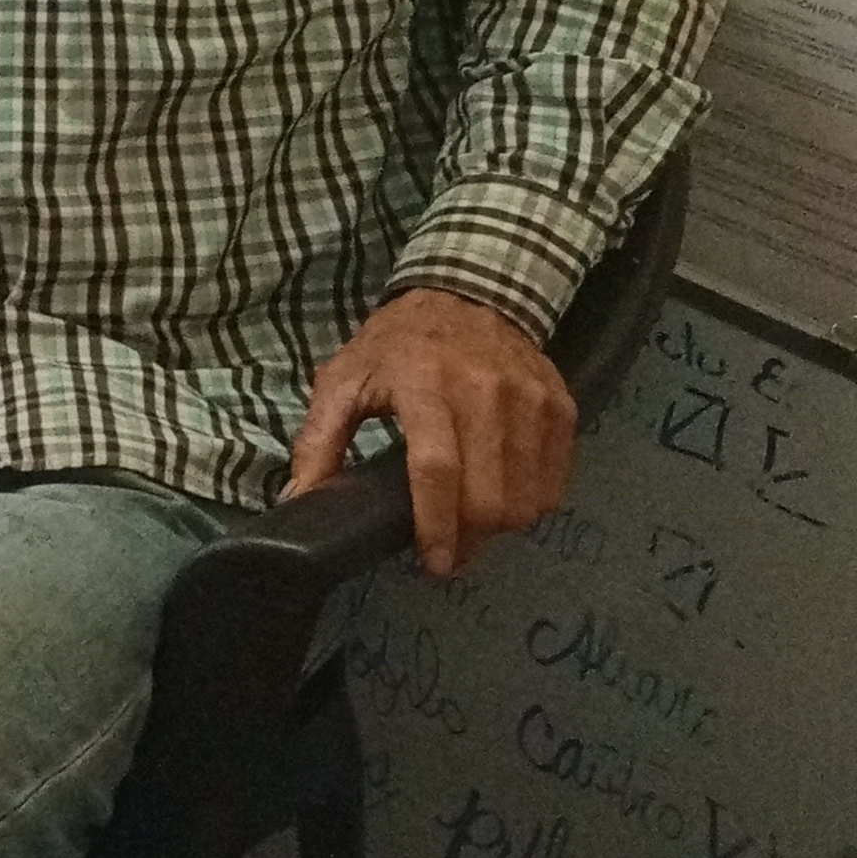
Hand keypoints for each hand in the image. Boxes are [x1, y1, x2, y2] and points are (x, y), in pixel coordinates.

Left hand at [284, 286, 575, 577]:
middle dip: (469, 539)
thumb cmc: (396, 344)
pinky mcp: (560, 406)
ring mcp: (530, 399)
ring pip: (527, 497)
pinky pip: (555, 481)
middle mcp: (485, 392)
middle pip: (489, 495)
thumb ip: (320, 440)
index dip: (436, 525)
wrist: (466, 293)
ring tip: (471, 527)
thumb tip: (297, 499)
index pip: (437, 471)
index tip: (431, 563)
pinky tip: (502, 499)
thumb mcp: (343, 379)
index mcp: (423, 384)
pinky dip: (531, 504)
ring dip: (499, 528)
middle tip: (448, 552)